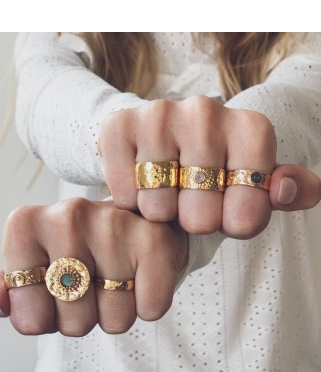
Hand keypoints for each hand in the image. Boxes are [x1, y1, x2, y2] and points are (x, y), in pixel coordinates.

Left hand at [0, 199, 187, 335]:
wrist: (133, 223)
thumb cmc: (82, 249)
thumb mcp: (37, 265)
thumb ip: (4, 287)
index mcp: (26, 223)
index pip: (28, 319)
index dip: (47, 318)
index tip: (59, 292)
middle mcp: (67, 215)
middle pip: (73, 323)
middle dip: (86, 316)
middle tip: (95, 283)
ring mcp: (112, 224)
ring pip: (115, 320)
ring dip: (119, 310)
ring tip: (120, 276)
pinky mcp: (153, 239)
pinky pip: (150, 310)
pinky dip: (149, 303)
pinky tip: (143, 274)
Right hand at [99, 95, 320, 237]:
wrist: (162, 146)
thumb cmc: (213, 172)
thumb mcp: (253, 184)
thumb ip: (287, 191)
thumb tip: (289, 190)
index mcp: (251, 128)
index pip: (252, 207)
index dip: (237, 222)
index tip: (229, 214)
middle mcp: (206, 111)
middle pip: (201, 216)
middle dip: (195, 222)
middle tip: (192, 205)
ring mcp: (160, 115)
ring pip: (158, 207)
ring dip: (161, 213)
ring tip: (166, 195)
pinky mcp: (120, 125)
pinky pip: (126, 194)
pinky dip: (132, 202)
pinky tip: (141, 185)